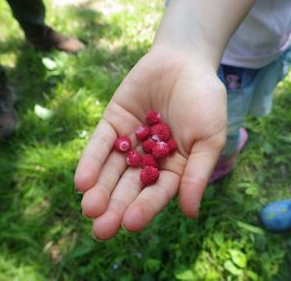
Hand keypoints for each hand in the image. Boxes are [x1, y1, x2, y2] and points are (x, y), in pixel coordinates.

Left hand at [74, 46, 226, 239]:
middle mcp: (149, 158)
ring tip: (90, 208)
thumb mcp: (208, 138)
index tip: (130, 224)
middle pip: (129, 186)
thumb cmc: (204, 101)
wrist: (185, 60)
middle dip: (115, 206)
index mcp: (174, 167)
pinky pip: (100, 144)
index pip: (157, 192)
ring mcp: (129, 140)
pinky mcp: (113, 122)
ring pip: (112, 169)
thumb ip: (197, 174)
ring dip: (100, 189)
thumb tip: (189, 213)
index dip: (145, 207)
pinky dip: (91, 161)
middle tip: (100, 230)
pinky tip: (82, 181)